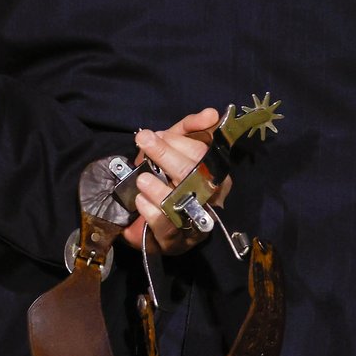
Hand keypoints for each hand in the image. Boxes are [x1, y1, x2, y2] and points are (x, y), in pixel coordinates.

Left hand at [129, 109, 228, 255]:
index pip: (204, 155)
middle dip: (166, 156)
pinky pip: (167, 227)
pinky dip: (151, 211)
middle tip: (144, 142)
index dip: (179, 143)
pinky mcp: (178, 242)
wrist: (138, 212)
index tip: (156, 135)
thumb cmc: (162, 173)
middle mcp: (212, 199)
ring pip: (183, 204)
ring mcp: (196, 222)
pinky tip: (141, 201)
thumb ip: (191, 127)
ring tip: (141, 179)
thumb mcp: (175, 145)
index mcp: (216, 172)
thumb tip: (212, 114)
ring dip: (158, 188)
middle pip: (195, 176)